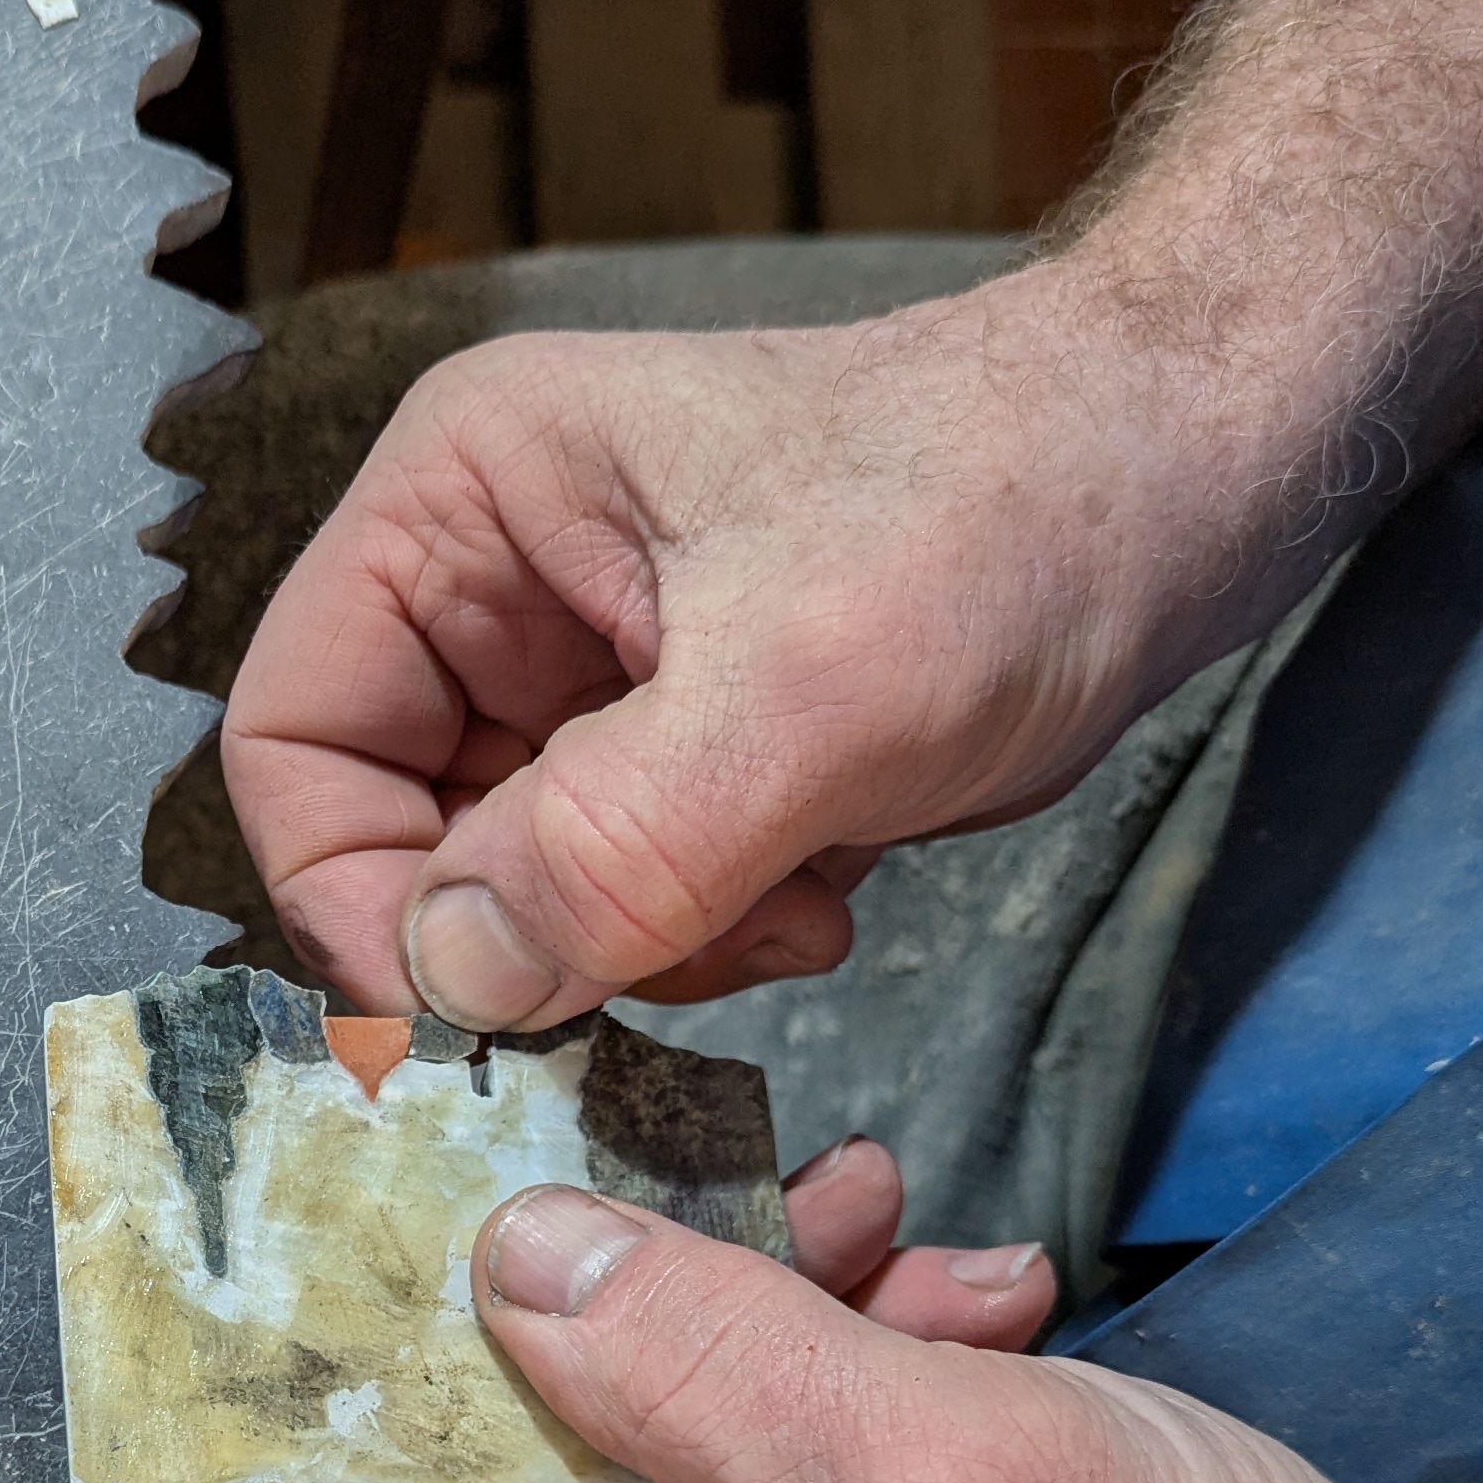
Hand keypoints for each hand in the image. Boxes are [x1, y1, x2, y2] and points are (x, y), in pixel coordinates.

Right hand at [222, 265, 1264, 1032]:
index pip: (289, 738)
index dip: (351, 892)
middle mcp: (500, 585)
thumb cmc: (1018, 499)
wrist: (1193, 480)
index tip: (472, 1002)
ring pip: (515, 894)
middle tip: (674, 947)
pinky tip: (820, 884)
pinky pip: (621, 904)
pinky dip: (704, 936)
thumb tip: (452, 980)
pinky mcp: (682, 752)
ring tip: (783, 895)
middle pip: (398, 835)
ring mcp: (590, 675)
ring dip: (637, 944)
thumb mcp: (810, 685)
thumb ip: (612, 844)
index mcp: (463, 501)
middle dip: (530, 931)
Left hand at [345, 1189, 1482, 1482]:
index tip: (473, 1184)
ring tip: (903, 1220)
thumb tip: (503, 1252)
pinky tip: (970, 1288)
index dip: (440, 1372)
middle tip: (757, 1172)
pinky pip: (782, 1466)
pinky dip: (859, 1358)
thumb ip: (694, 1360)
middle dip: (652, 1312)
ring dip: (780, 1310)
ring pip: (671, 1447)